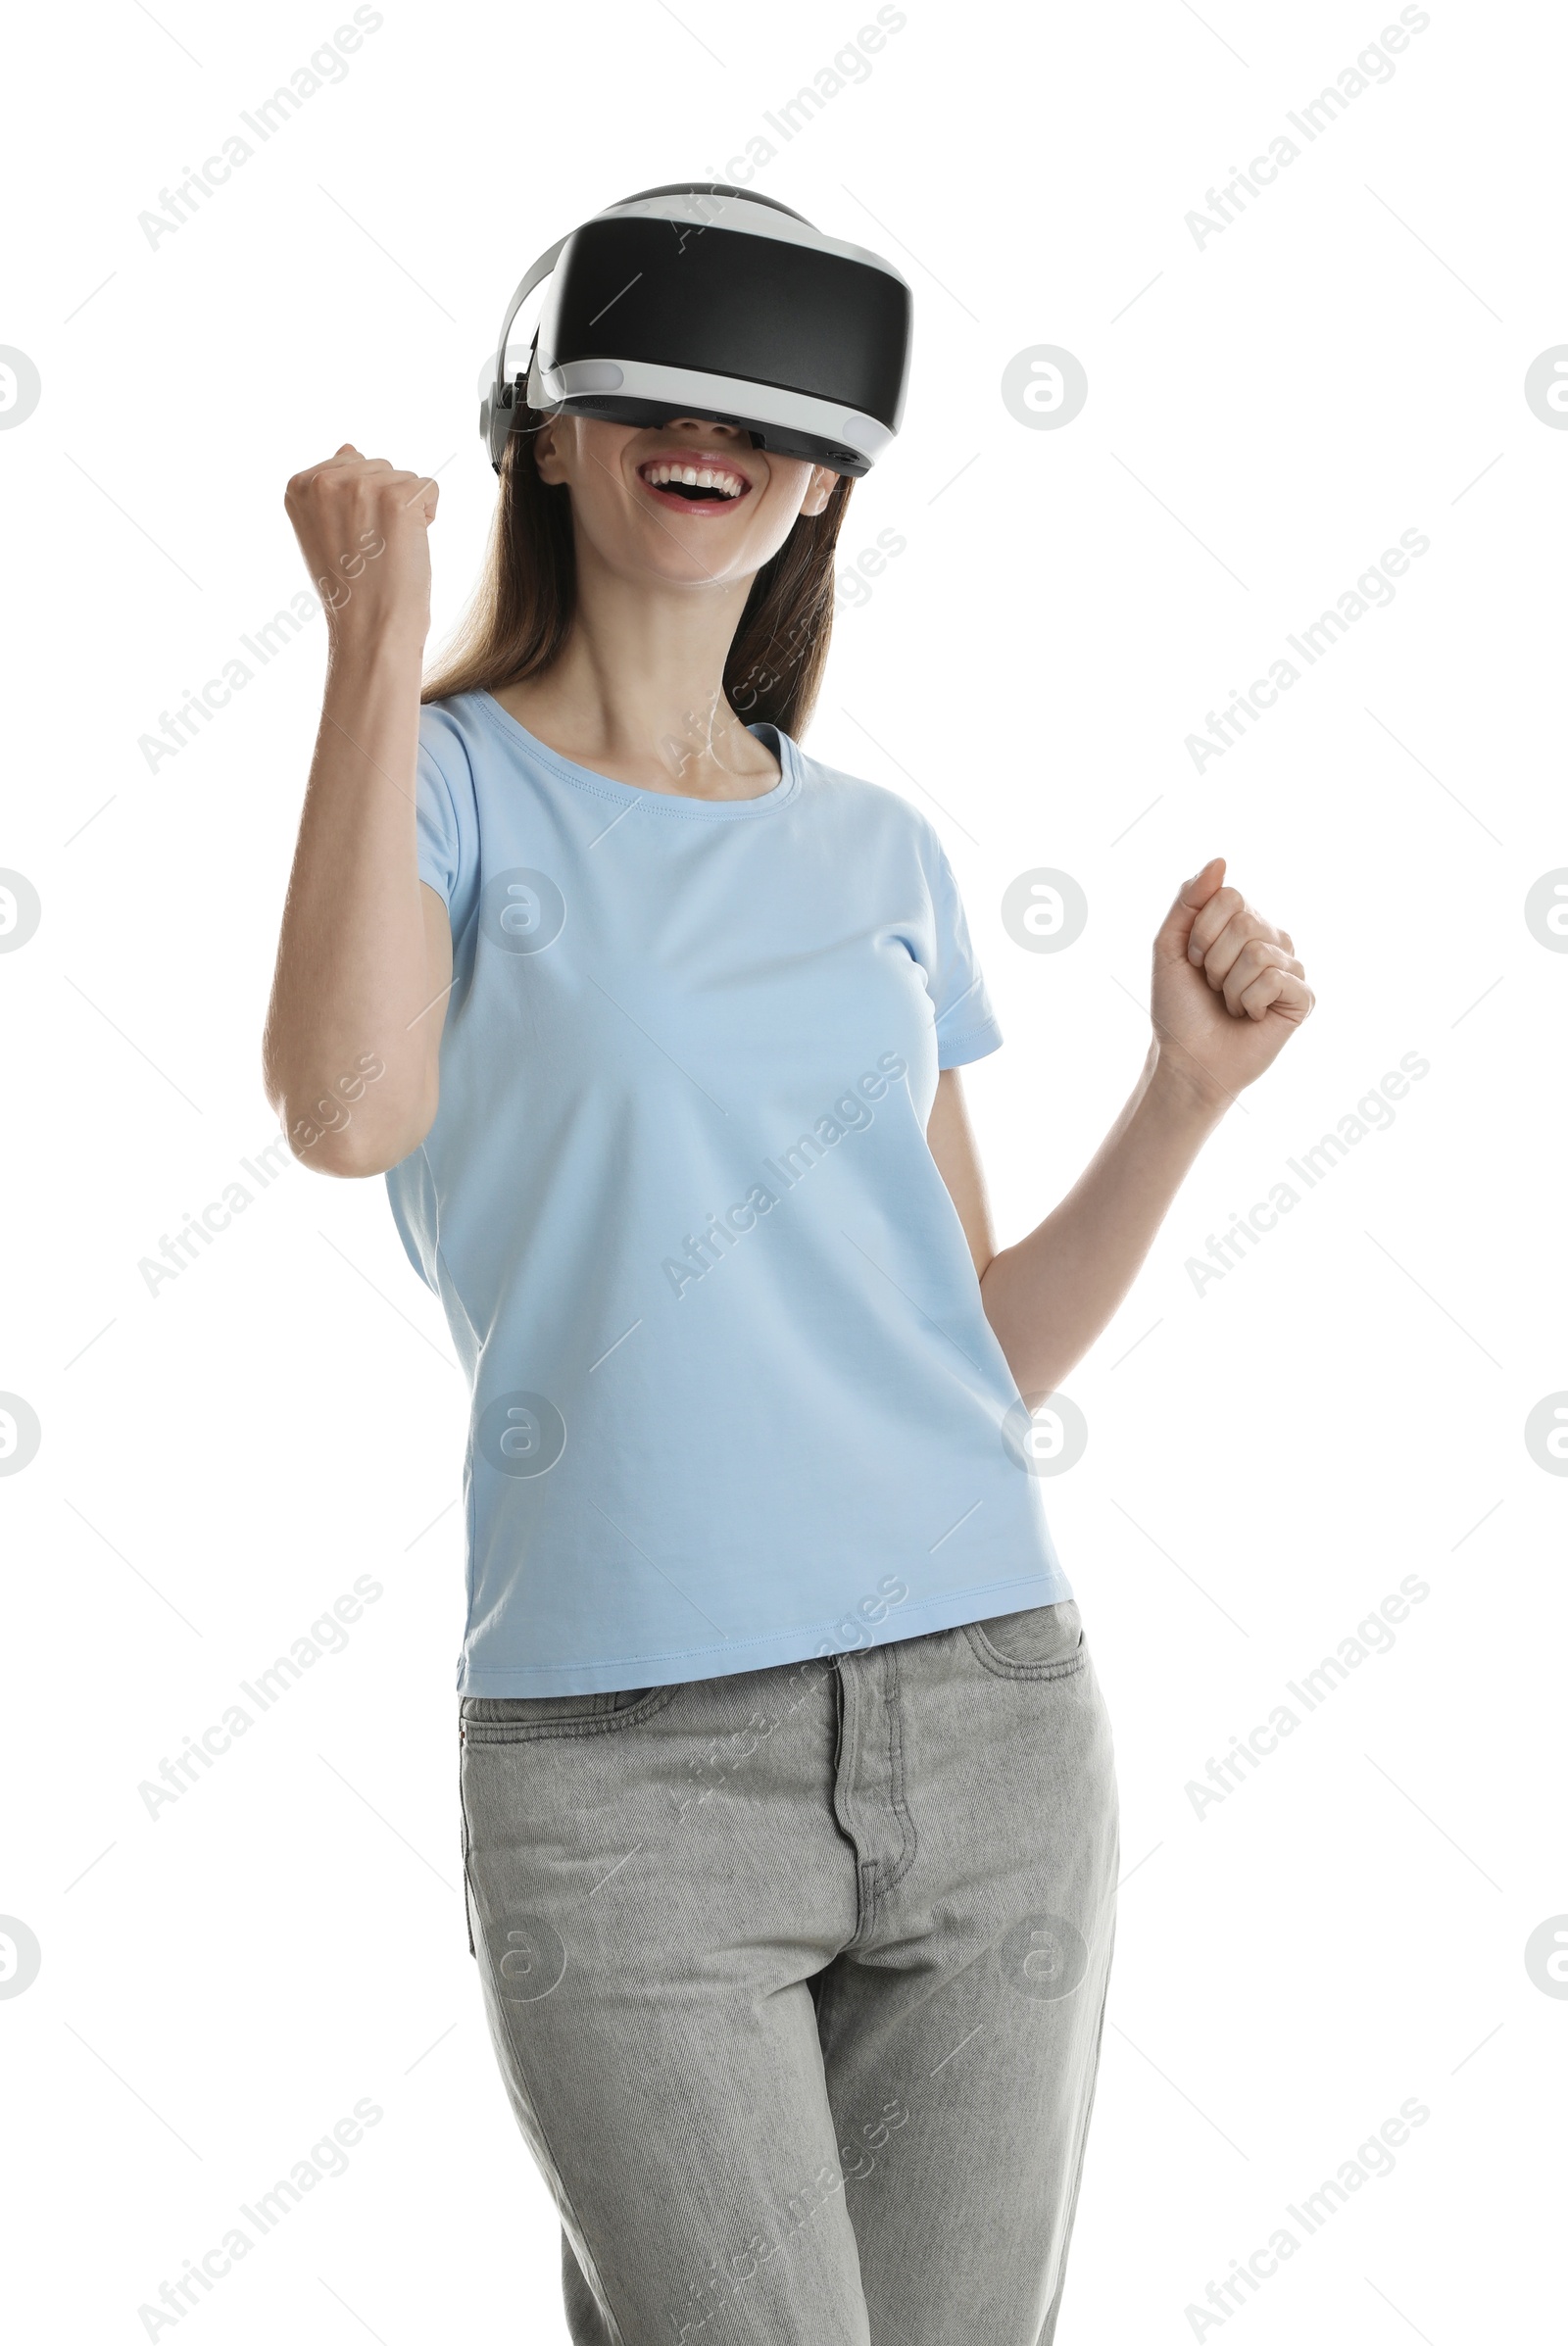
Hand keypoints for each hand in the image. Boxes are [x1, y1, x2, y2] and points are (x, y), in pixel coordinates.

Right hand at [283, 444, 437, 652]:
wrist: (370, 629)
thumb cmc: (351, 589)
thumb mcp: (325, 531)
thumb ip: (333, 487)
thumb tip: (349, 447)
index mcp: (299, 485)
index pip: (349, 464)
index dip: (362, 504)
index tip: (352, 539)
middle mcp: (324, 480)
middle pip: (378, 466)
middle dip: (385, 504)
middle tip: (372, 549)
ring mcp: (360, 487)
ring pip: (404, 477)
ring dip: (407, 513)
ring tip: (388, 550)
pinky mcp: (397, 498)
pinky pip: (429, 488)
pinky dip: (428, 517)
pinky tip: (409, 546)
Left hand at [1149, 857, 1312, 1113]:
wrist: (1187, 1060)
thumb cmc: (1179, 1008)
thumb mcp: (1170, 947)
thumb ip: (1188, 900)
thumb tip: (1220, 860)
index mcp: (1243, 924)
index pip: (1230, 896)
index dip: (1202, 932)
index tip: (1194, 963)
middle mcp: (1272, 940)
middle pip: (1247, 921)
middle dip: (1214, 961)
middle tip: (1213, 987)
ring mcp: (1291, 968)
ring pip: (1259, 953)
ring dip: (1230, 987)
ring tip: (1230, 1005)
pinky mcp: (1303, 998)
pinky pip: (1276, 980)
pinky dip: (1249, 1002)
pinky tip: (1250, 1017)